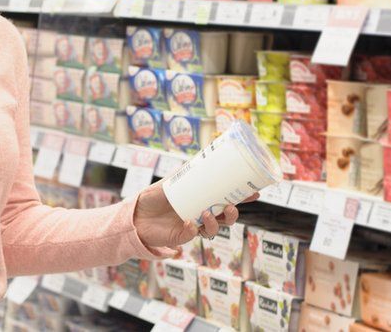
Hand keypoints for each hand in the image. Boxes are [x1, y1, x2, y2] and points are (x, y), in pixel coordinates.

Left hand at [133, 182, 257, 248]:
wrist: (135, 214)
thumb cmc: (154, 198)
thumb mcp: (172, 180)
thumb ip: (185, 170)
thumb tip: (203, 154)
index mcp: (203, 202)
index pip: (227, 201)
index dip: (242, 199)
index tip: (255, 193)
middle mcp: (201, 216)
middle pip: (225, 219)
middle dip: (233, 214)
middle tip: (232, 207)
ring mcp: (193, 227)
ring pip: (213, 229)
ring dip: (215, 223)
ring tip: (207, 213)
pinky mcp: (181, 237)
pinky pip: (193, 235)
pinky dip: (193, 230)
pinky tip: (189, 223)